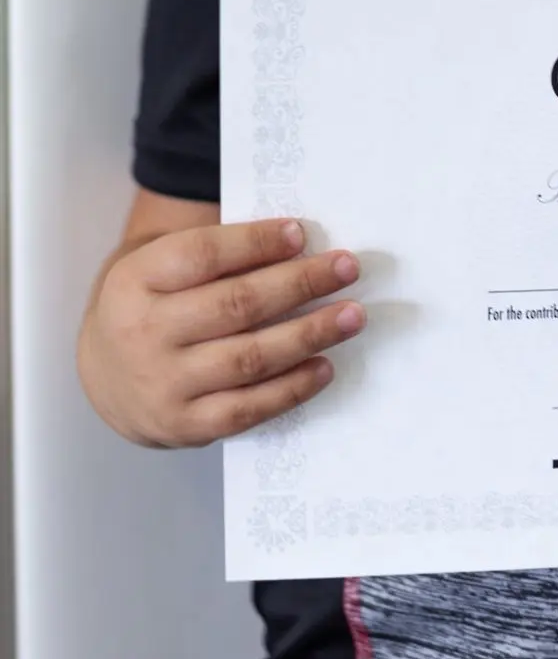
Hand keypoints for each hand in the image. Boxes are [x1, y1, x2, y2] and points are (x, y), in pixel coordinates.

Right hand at [78, 218, 365, 445]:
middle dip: (300, 284)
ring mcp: (164, 385)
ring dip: (309, 334)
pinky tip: (324, 364)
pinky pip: (249, 407)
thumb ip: (216, 254)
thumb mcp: (161, 267)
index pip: (202, 255)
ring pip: (250, 357)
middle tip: (347, 268)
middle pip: (236, 305)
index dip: (255, 243)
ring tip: (351, 315)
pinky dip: (293, 386)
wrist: (105, 374)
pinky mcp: (185, 425)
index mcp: (137, 280)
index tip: (301, 233)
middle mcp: (145, 333)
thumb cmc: (154, 305)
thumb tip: (297, 242)